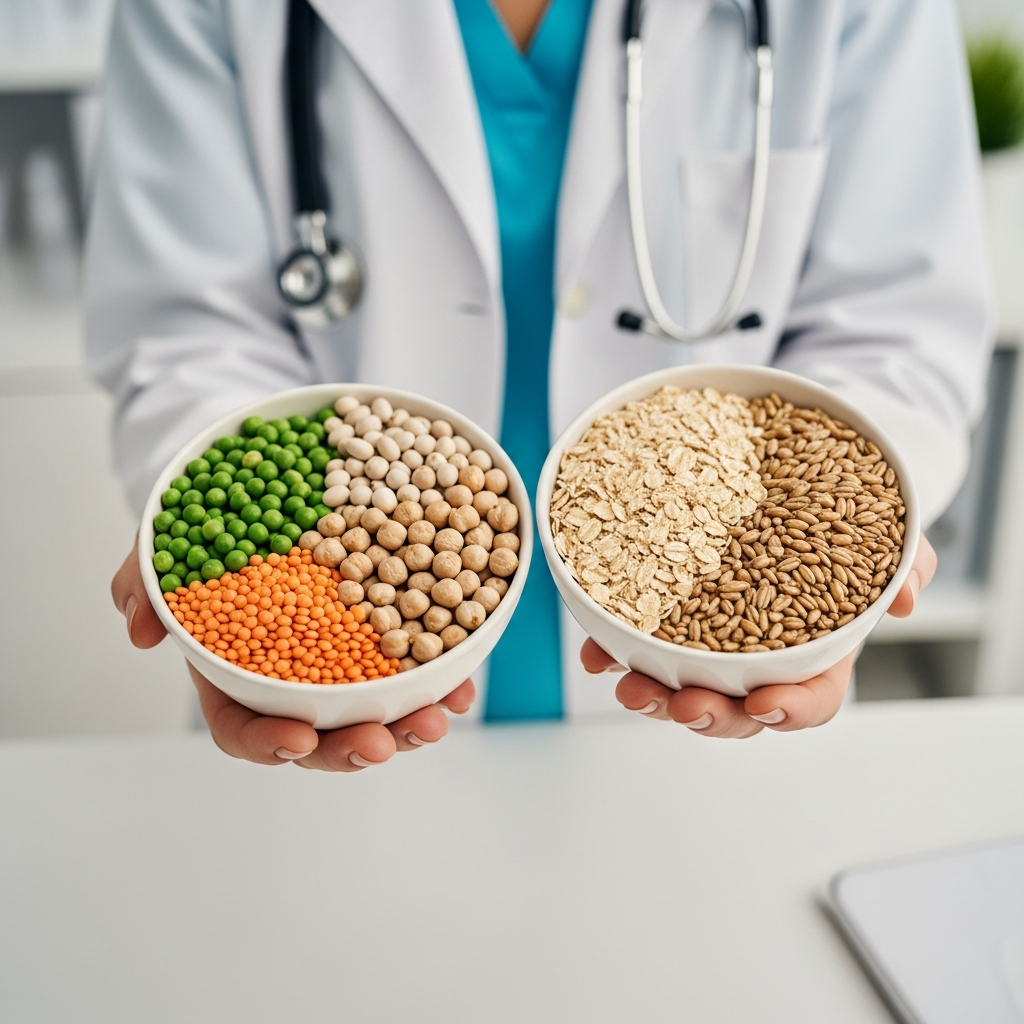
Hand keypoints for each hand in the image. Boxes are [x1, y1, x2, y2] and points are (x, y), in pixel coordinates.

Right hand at [112, 539, 474, 769]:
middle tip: (382, 744)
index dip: (266, 744)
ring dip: (409, 725)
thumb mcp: (165, 547)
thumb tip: (137, 629)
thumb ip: (143, 582)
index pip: (242, 729)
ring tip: (440, 720)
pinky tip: (463, 685)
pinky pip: (415, 670)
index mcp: (237, 675)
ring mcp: (342, 665)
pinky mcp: (385, 638)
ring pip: (376, 713)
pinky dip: (441, 680)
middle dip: (353, 748)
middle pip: (321, 736)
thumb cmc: (211, 533)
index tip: (295, 742)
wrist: (258, 494)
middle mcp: (293, 681)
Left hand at [582, 535, 936, 738]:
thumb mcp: (882, 535)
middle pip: (733, 709)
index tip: (767, 707)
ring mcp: (706, 644)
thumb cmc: (836, 523)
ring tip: (626, 683)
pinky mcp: (663, 620)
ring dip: (651, 696)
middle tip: (684, 705)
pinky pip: (636, 649)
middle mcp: (757, 659)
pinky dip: (613, 653)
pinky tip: (596, 649)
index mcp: (814, 653)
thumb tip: (904, 596)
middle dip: (707, 715)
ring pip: (678, 688)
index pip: (810, 701)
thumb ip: (906, 562)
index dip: (790, 713)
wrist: (787, 488)